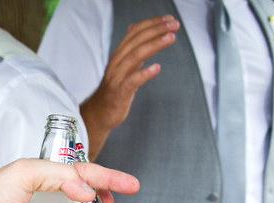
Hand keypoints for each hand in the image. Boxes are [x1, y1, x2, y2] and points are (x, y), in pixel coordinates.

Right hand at [81, 15, 178, 159]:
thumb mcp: (122, 65)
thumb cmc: (114, 89)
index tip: (169, 19)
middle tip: (174, 24)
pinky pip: (132, 81)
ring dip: (154, 45)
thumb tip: (134, 28)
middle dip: (156, 30)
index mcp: (119, 54)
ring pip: (135, 56)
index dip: (152, 23)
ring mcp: (117, 77)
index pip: (135, 32)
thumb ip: (130, 48)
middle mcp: (117, 62)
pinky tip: (157, 67)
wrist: (98, 113)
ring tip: (170, 37)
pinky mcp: (120, 93)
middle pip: (137, 40)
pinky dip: (144, 73)